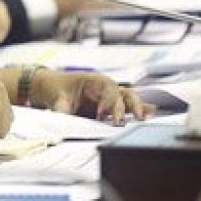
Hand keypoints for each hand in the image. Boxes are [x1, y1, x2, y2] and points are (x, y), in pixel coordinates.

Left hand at [28, 70, 153, 124]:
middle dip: (130, 106)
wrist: (49, 87)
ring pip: (129, 98)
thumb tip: (60, 119)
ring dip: (137, 107)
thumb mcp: (56, 99)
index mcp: (93, 80)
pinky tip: (150, 112)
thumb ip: (61, 109)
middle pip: (124, 93)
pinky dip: (138, 108)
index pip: (109, 89)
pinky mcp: (109, 105)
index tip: (101, 116)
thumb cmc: (55, 88)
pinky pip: (127, 105)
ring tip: (144, 117)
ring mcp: (108, 95)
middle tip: (130, 119)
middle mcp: (104, 87)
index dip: (108, 103)